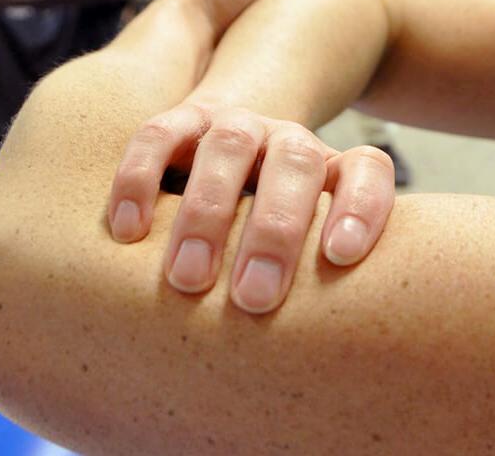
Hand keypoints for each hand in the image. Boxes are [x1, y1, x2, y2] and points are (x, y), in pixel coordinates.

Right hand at [107, 103, 395, 313]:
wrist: (219, 161)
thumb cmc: (268, 242)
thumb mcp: (303, 260)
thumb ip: (318, 290)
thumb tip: (324, 372)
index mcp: (332, 172)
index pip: (366, 170)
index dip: (361, 207)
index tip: (341, 257)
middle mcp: (288, 143)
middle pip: (296, 162)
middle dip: (276, 229)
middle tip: (254, 299)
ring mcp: (235, 126)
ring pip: (229, 145)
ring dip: (209, 211)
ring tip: (189, 281)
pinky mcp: (180, 121)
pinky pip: (158, 134)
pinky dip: (139, 179)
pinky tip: (128, 234)